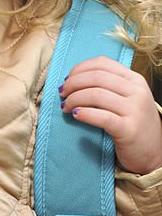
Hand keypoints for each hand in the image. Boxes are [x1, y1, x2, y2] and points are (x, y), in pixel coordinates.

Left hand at [59, 56, 161, 174]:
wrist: (153, 152)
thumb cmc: (133, 123)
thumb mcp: (127, 98)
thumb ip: (108, 86)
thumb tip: (73, 79)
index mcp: (135, 79)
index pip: (102, 63)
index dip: (79, 69)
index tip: (67, 80)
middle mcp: (137, 91)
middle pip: (96, 77)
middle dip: (73, 84)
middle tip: (62, 94)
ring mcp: (135, 110)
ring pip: (96, 95)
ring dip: (74, 99)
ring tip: (65, 107)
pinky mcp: (129, 129)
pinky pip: (102, 117)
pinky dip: (84, 113)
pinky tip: (75, 115)